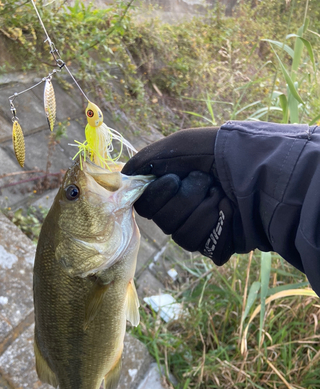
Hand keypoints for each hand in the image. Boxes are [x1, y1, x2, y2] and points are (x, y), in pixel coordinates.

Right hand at [122, 127, 234, 265]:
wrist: (266, 173)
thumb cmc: (224, 154)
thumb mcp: (182, 145)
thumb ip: (148, 159)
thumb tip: (123, 174)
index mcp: (173, 186)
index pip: (145, 202)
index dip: (154, 194)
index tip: (172, 180)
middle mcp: (181, 208)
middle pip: (160, 218)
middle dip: (184, 197)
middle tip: (205, 181)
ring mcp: (197, 227)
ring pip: (178, 232)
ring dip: (201, 208)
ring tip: (221, 194)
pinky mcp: (213, 243)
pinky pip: (197, 241)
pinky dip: (214, 221)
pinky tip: (228, 209)